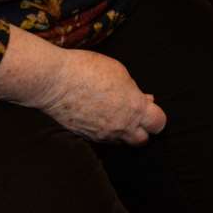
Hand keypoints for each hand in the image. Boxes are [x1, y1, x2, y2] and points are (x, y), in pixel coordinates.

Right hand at [18, 46, 167, 145]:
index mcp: (134, 108)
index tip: (150, 108)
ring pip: (122, 142)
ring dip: (124, 132)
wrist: (55, 82)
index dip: (156, 116)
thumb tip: (145, 99)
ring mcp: (104, 135)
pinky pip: (104, 139)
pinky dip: (107, 131)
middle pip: (143, 140)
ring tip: (116, 114)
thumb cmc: (88, 70)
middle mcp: (121, 126)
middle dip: (143, 129)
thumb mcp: (119, 72)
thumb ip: (134, 90)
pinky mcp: (88, 137)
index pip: (158, 123)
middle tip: (136, 114)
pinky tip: (100, 116)